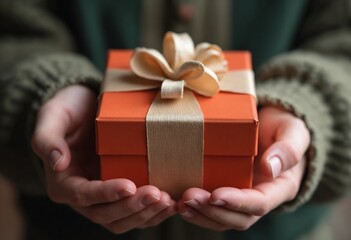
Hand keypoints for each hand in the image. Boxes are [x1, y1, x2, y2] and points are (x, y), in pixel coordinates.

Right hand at [32, 85, 175, 232]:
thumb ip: (47, 139)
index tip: (129, 186)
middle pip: (105, 214)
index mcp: (63, 182)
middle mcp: (82, 196)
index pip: (83, 195)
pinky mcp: (118, 192)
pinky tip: (169, 204)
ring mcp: (102, 197)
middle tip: (157, 194)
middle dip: (132, 207)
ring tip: (167, 202)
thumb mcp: (53, 116)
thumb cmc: (68, 110)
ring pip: (122, 219)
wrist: (85, 109)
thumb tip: (57, 163)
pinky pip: (134, 212)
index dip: (106, 194)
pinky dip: (151, 213)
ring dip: (145, 214)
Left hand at [177, 107, 309, 230]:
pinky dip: (197, 209)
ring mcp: (243, 197)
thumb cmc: (284, 128)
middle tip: (190, 197)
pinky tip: (179, 202)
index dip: (238, 202)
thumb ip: (287, 149)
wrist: (272, 127)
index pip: (260, 203)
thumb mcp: (292, 131)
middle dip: (213, 212)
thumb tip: (270, 168)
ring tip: (181, 203)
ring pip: (223, 218)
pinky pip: (213, 208)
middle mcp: (261, 198)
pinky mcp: (228, 190)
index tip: (216, 195)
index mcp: (280, 187)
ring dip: (201, 214)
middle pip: (239, 218)